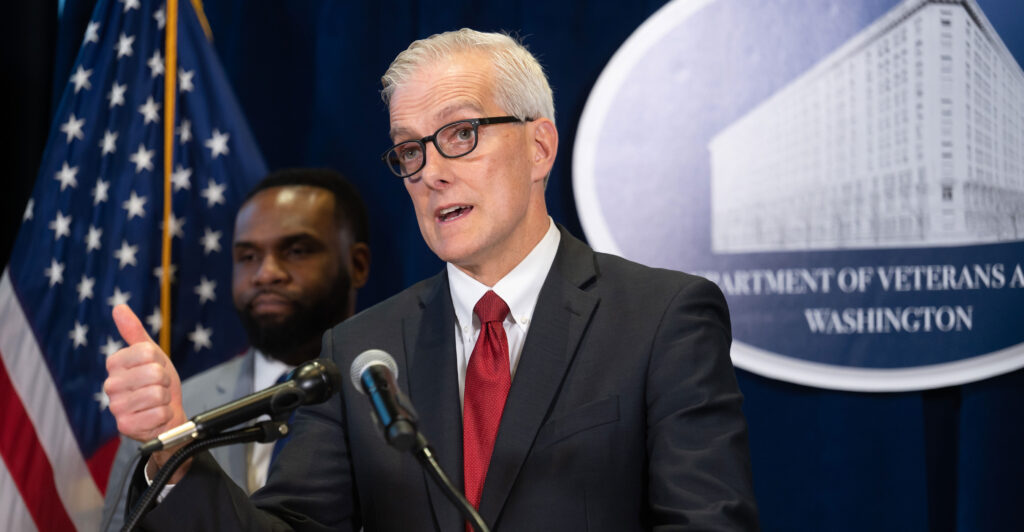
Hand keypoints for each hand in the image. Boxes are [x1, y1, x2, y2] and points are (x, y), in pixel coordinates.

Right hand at [104, 305, 190, 478]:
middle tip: (159, 387)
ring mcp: (116, 407)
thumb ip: (135, 332)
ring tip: (157, 402)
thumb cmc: (159, 383)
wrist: (167, 417)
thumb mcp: (152, 354)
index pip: (147, 352)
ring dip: (165, 399)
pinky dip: (165, 415)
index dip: (160, 361)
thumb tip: (119, 307)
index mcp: (115, 363)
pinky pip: (159, 413)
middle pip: (154, 373)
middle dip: (165, 381)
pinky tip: (156, 416)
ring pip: (157, 393)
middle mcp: (110, 385)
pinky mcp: (125, 426)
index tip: (155, 369)